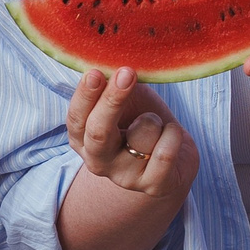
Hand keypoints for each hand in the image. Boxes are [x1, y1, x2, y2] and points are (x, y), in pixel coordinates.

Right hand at [67, 67, 197, 201]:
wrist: (173, 157)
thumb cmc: (142, 121)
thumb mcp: (126, 100)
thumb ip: (114, 85)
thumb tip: (111, 62)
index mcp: (83, 139)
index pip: (76, 119)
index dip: (85, 95)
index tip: (97, 72)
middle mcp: (98, 162)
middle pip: (98, 132)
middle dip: (112, 100)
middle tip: (127, 72)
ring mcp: (125, 177)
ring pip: (142, 136)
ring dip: (154, 120)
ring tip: (156, 124)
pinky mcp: (153, 186)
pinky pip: (165, 152)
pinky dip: (173, 135)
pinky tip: (170, 136)